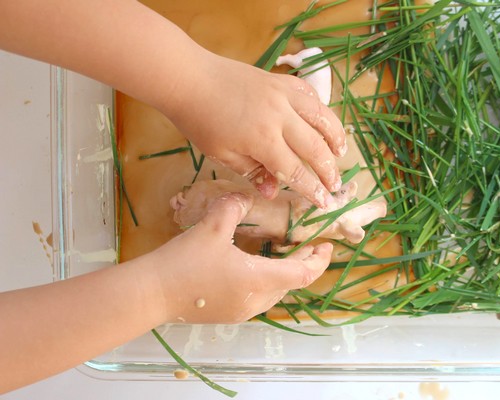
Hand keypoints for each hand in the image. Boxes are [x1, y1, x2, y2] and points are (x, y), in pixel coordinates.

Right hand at [147, 192, 332, 323]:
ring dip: (284, 274)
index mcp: (258, 279)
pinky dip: (266, 282)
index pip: (303, 274)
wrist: (151, 294)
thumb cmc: (184, 261)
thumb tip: (244, 196)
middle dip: (303, 264)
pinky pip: (258, 298)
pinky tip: (254, 267)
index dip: (318, 260)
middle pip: (291, 284)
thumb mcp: (211, 226)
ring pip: (275, 292)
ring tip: (283, 254)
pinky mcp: (228, 314)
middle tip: (307, 246)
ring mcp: (241, 311)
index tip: (326, 246)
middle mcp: (256, 300)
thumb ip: (233, 205)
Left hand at [164, 50, 346, 208]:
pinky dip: (320, 108)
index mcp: (263, 140)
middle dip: (329, 170)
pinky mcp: (281, 81)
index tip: (324, 203)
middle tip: (335, 185)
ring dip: (335, 137)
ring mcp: (283, 95)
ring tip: (341, 152)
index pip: (296, 171)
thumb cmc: (201, 121)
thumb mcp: (223, 155)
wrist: (190, 79)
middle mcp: (280, 117)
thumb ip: (253, 172)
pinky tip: (323, 120)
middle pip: (315, 148)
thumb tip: (273, 192)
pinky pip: (309, 94)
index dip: (313, 190)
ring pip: (322, 117)